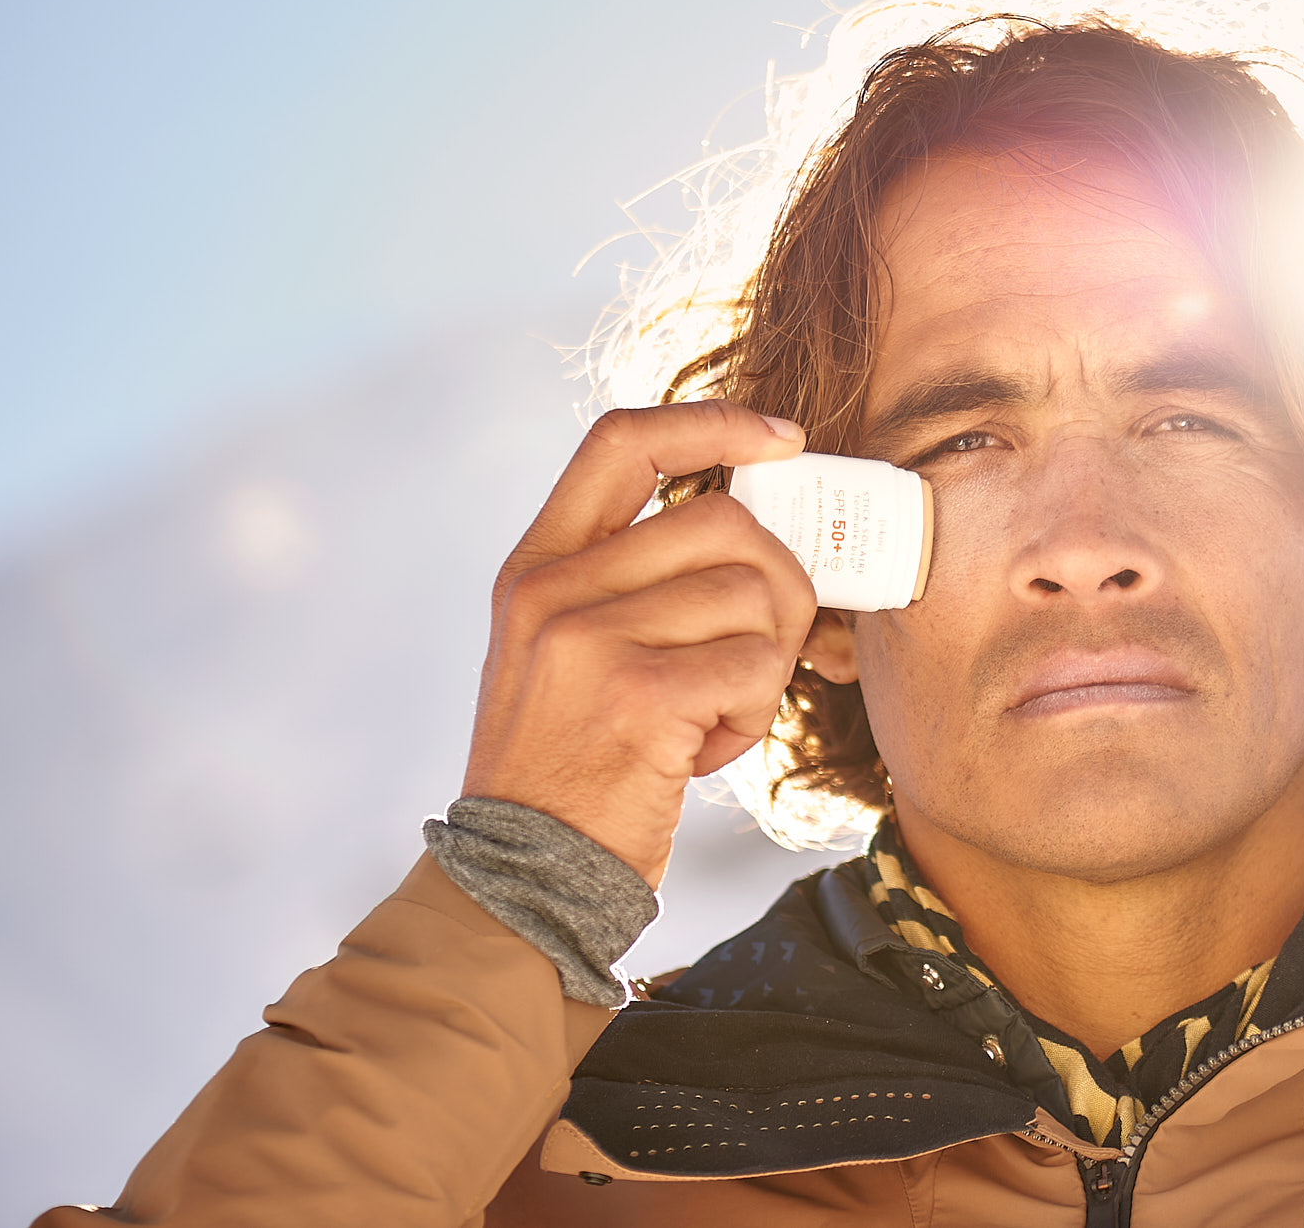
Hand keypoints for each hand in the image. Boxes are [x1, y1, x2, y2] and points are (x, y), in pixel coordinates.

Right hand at [462, 401, 815, 886]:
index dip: (712, 423)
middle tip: (756, 650)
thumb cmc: (572, 769)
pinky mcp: (639, 696)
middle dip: (776, 584)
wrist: (522, 881)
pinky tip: (704, 749)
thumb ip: (631, 581)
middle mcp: (553, 590)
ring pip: (754, 595)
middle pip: (723, 520)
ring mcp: (589, 640)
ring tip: (711, 714)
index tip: (781, 441)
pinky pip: (755, 668)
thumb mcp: (564, 653)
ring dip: (762, 664)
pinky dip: (752, 715)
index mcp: (537, 566)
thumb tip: (759, 529)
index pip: (623, 441)